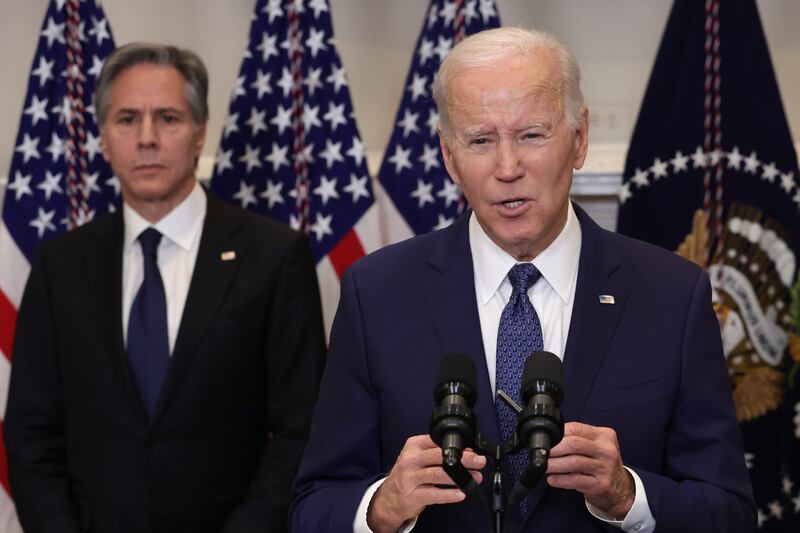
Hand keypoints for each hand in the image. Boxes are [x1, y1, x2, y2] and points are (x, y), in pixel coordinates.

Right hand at [366, 435, 485, 532]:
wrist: (389, 498)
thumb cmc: (408, 475)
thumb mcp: (419, 459)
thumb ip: (439, 454)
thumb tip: (467, 451)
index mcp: (413, 446)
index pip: (437, 441)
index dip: (457, 446)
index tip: (473, 450)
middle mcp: (410, 460)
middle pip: (440, 456)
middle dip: (463, 459)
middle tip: (479, 461)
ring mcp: (410, 478)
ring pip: (438, 474)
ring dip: (460, 477)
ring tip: (475, 478)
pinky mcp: (413, 495)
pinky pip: (434, 494)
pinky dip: (450, 494)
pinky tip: (461, 493)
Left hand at [546, 422, 633, 519]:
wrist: (621, 489)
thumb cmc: (602, 464)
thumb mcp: (596, 446)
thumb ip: (578, 439)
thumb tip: (550, 438)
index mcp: (604, 435)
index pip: (576, 428)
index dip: (557, 433)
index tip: (545, 440)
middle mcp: (607, 450)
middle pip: (573, 444)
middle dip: (553, 449)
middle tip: (541, 453)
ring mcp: (606, 468)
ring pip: (573, 463)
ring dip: (554, 465)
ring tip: (544, 466)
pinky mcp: (601, 484)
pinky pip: (576, 480)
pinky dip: (561, 480)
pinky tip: (553, 479)